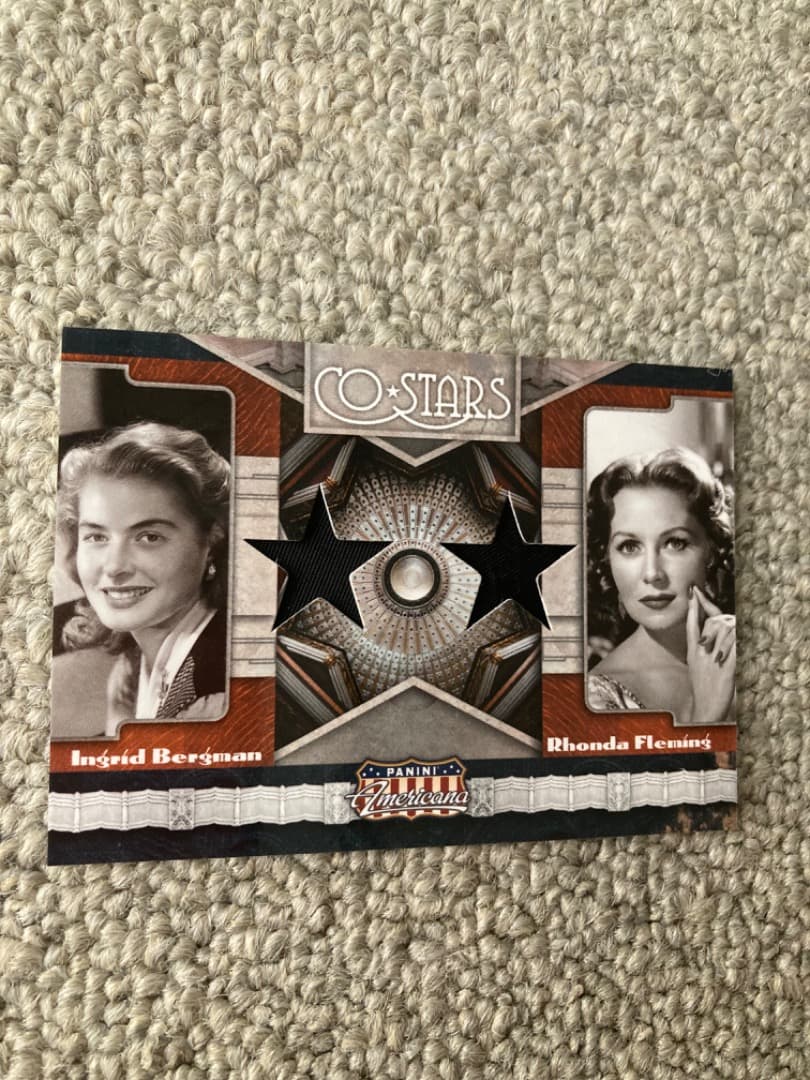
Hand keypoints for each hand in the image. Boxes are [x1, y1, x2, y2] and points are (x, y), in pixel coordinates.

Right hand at [685, 585, 735, 724]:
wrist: (705, 709)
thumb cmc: (703, 688)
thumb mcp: (695, 664)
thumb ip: (701, 647)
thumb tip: (707, 632)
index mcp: (693, 651)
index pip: (692, 623)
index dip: (695, 606)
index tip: (694, 592)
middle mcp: (701, 653)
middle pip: (713, 624)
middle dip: (724, 618)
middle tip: (730, 619)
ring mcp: (713, 661)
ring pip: (726, 632)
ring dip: (736, 630)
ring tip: (739, 631)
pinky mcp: (727, 670)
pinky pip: (736, 649)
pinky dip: (741, 641)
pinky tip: (744, 637)